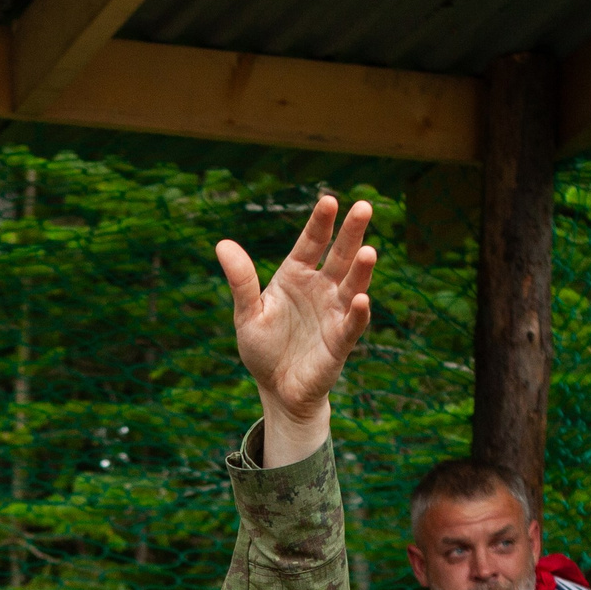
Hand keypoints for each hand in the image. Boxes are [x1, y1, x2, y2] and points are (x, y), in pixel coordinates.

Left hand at [216, 194, 376, 468]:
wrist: (276, 390)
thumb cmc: (263, 349)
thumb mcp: (247, 313)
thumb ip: (241, 280)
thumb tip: (222, 244)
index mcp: (296, 276)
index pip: (311, 243)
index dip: (321, 223)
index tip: (328, 200)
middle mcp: (321, 289)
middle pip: (340, 256)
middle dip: (352, 233)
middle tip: (364, 206)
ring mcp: (334, 313)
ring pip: (351, 286)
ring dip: (361, 270)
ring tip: (368, 250)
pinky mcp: (340, 342)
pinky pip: (351, 324)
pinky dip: (358, 313)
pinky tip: (361, 299)